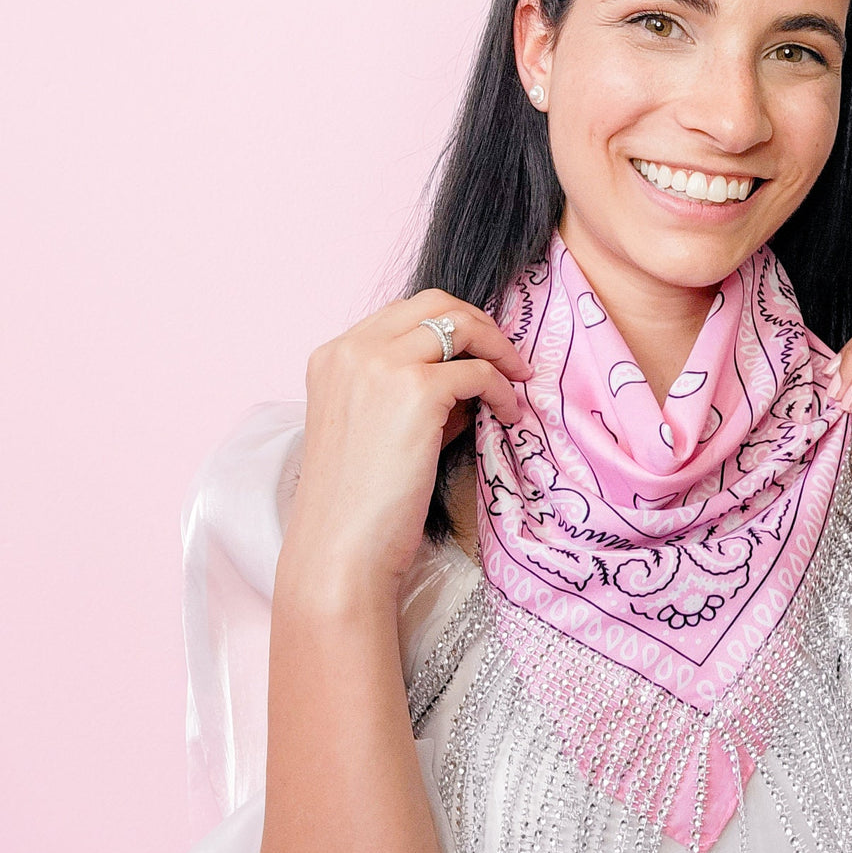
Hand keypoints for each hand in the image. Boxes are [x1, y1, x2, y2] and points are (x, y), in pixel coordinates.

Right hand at [286, 289, 533, 591]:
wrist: (342, 551)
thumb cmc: (360, 502)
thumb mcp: (378, 427)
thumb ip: (415, 391)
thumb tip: (473, 375)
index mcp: (333, 355)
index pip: (402, 313)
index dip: (449, 327)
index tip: (478, 350)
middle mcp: (352, 349)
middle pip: (433, 302)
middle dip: (478, 322)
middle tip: (506, 355)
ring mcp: (382, 365)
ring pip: (460, 325)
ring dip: (498, 348)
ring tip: (518, 379)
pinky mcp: (416, 391)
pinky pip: (479, 373)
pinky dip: (502, 390)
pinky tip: (509, 415)